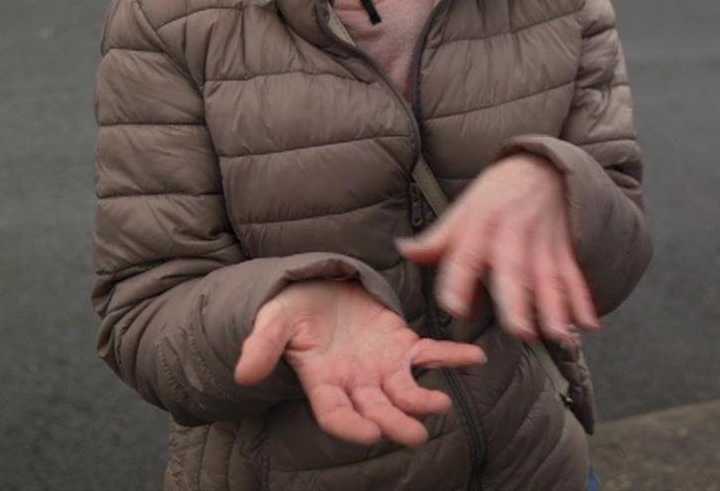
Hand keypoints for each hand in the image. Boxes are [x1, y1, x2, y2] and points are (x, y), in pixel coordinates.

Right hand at [234, 279, 485, 446]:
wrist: (318, 285)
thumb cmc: (293, 308)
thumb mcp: (274, 321)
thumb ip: (263, 346)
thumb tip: (244, 375)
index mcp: (323, 382)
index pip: (336, 414)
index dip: (351, 426)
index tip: (369, 433)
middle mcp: (356, 383)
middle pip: (376, 411)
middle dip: (396, 424)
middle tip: (416, 435)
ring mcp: (381, 367)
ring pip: (404, 392)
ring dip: (422, 400)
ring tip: (440, 405)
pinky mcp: (402, 346)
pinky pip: (431, 355)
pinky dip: (453, 357)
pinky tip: (475, 358)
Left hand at [397, 154, 600, 343]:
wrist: (543, 165)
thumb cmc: (497, 192)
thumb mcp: (464, 208)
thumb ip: (437, 238)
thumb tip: (404, 250)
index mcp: (480, 227)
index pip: (466, 256)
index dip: (459, 281)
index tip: (456, 308)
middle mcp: (512, 235)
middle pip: (515, 271)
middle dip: (518, 301)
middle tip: (520, 331)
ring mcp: (542, 242)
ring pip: (550, 278)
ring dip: (557, 308)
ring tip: (560, 335)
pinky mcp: (563, 248)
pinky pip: (574, 275)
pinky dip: (583, 300)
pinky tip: (590, 325)